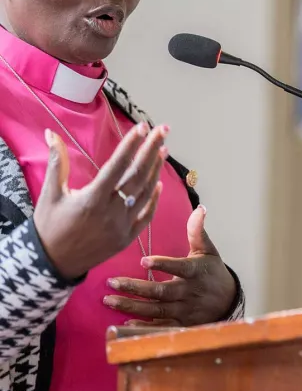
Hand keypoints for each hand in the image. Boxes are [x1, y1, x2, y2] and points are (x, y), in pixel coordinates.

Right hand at [34, 122, 167, 278]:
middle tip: (163, 129)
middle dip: (151, 149)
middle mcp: (111, 212)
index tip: (142, 126)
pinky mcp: (126, 238)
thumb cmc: (49, 226)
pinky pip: (146, 216)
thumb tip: (52, 133)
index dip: (131, 144)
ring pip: (146, 193)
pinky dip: (154, 199)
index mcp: (92, 199)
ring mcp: (121, 226)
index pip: (118, 165)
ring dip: (156, 169)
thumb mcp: (50, 194)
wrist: (51, 264)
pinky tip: (159, 182)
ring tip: (163, 149)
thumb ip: (57, 162)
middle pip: (137, 175)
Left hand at [104, 205, 236, 325]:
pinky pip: (160, 326)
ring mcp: (184, 310)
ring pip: (155, 310)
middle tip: (112, 282)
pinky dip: (144, 327)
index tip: (143, 260)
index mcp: (194, 271)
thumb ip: (198, 231)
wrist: (228, 300)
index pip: (177, 267)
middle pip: (159, 292)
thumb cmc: (212, 271)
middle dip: (134, 288)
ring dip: (131, 306)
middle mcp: (188, 292)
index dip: (162, 265)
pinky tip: (125, 322)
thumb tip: (199, 208)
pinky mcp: (180, 323)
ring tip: (109, 300)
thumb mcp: (208, 249)